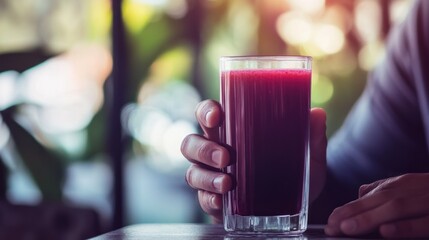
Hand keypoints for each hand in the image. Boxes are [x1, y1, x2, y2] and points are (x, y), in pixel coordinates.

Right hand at [181, 100, 326, 222]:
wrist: (294, 204)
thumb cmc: (292, 169)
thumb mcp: (307, 154)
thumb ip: (311, 136)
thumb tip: (317, 114)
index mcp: (231, 131)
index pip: (208, 114)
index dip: (206, 112)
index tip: (217, 115)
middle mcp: (215, 150)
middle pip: (191, 143)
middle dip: (204, 148)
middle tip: (226, 156)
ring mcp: (211, 176)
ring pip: (192, 171)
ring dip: (206, 176)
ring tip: (227, 183)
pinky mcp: (214, 200)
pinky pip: (202, 199)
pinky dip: (209, 199)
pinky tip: (222, 201)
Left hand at [325, 173, 428, 237]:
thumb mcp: (410, 187)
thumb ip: (384, 191)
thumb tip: (360, 194)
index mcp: (402, 185)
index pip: (370, 197)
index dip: (348, 209)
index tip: (330, 221)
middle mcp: (413, 191)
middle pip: (379, 200)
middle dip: (353, 213)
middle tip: (332, 226)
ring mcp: (428, 202)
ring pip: (397, 208)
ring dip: (370, 218)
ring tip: (348, 228)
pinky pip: (424, 223)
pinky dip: (404, 227)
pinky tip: (386, 231)